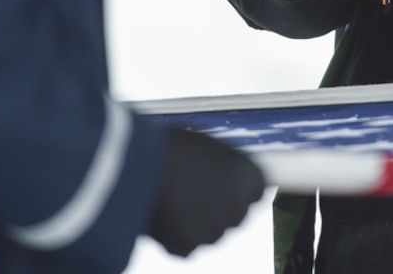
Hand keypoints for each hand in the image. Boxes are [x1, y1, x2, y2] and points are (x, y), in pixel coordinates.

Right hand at [147, 127, 265, 256]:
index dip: (238, 186)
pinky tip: (162, 213)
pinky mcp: (188, 248)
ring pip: (211, 229)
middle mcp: (237, 207)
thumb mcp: (204, 143)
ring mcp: (213, 231)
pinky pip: (186, 243)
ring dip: (198, 220)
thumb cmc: (168, 147)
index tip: (224, 183)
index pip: (256, 188)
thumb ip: (222, 162)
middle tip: (194, 191)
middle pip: (236, 212)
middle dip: (220, 205)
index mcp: (247, 175)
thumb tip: (221, 170)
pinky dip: (176, 234)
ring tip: (173, 199)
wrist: (136, 169)